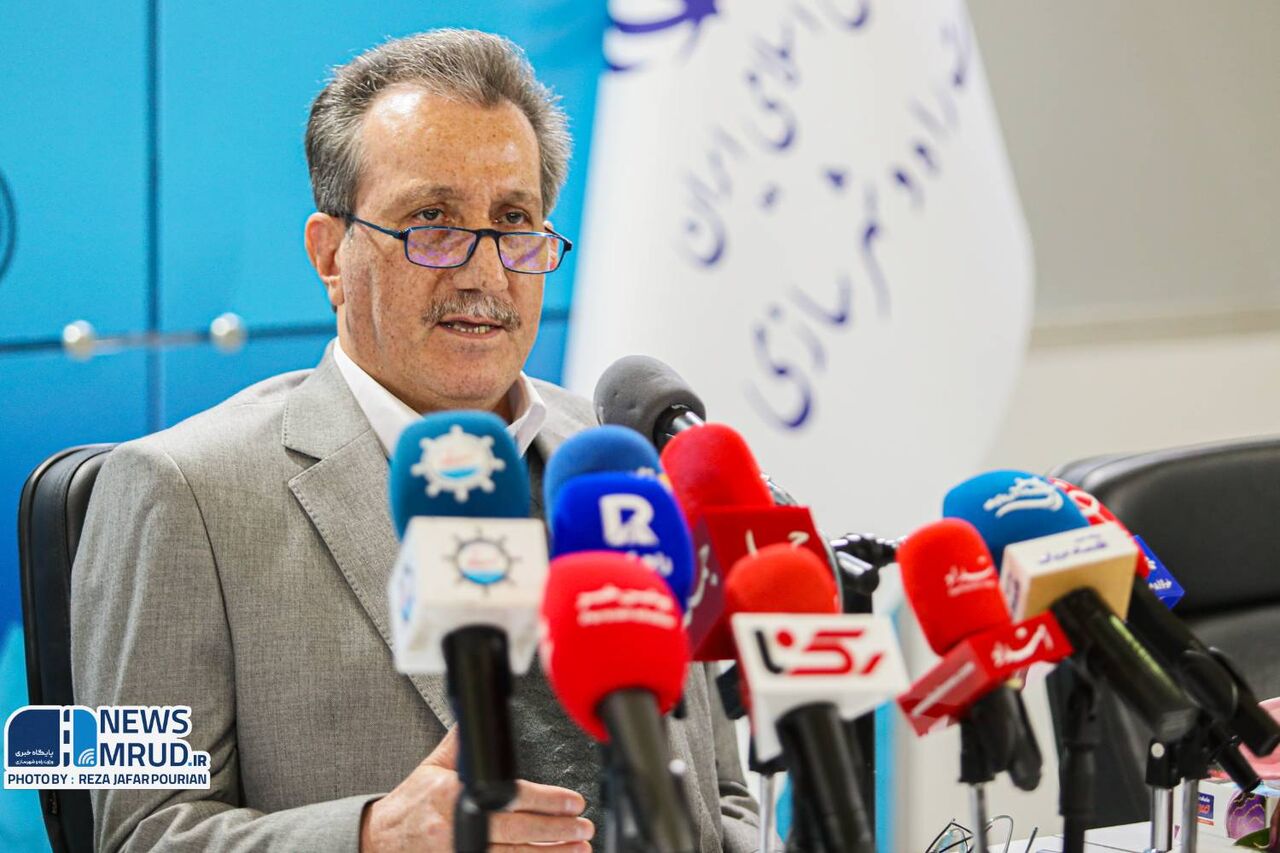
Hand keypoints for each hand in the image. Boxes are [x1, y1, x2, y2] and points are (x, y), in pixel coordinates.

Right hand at [359, 726, 593, 851]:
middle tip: (584, 828)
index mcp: (455, 794)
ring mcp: (460, 852)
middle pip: (518, 830)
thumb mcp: (433, 767)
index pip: (510, 795)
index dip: (546, 800)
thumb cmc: (410, 804)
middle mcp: (459, 826)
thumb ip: (460, 744)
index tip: (572, 801)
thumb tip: (474, 715)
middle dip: (556, 830)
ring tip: (578, 849)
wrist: (380, 840)